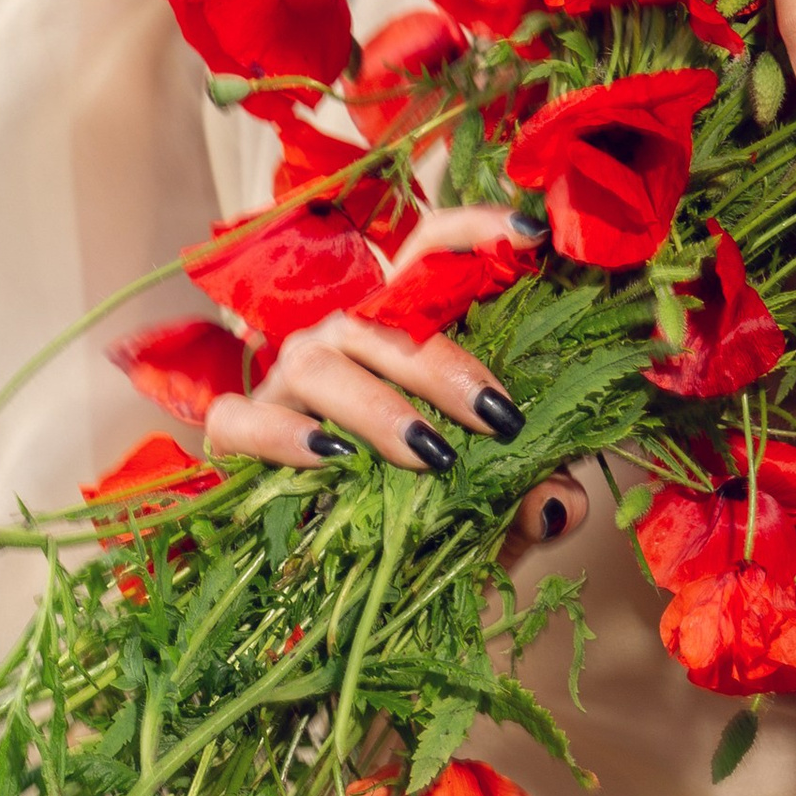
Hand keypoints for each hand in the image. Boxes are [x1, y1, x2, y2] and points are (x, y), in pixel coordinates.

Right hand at [198, 205, 542, 482]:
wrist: (311, 564)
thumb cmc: (402, 508)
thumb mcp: (476, 510)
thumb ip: (523, 501)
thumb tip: (561, 502)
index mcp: (397, 332)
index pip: (426, 252)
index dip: (473, 231)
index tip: (532, 234)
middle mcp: (338, 338)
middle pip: (383, 318)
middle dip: (446, 365)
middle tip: (501, 417)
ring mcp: (282, 379)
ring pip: (321, 362)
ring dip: (379, 405)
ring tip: (432, 453)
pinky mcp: (234, 428)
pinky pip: (244, 419)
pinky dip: (282, 435)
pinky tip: (329, 459)